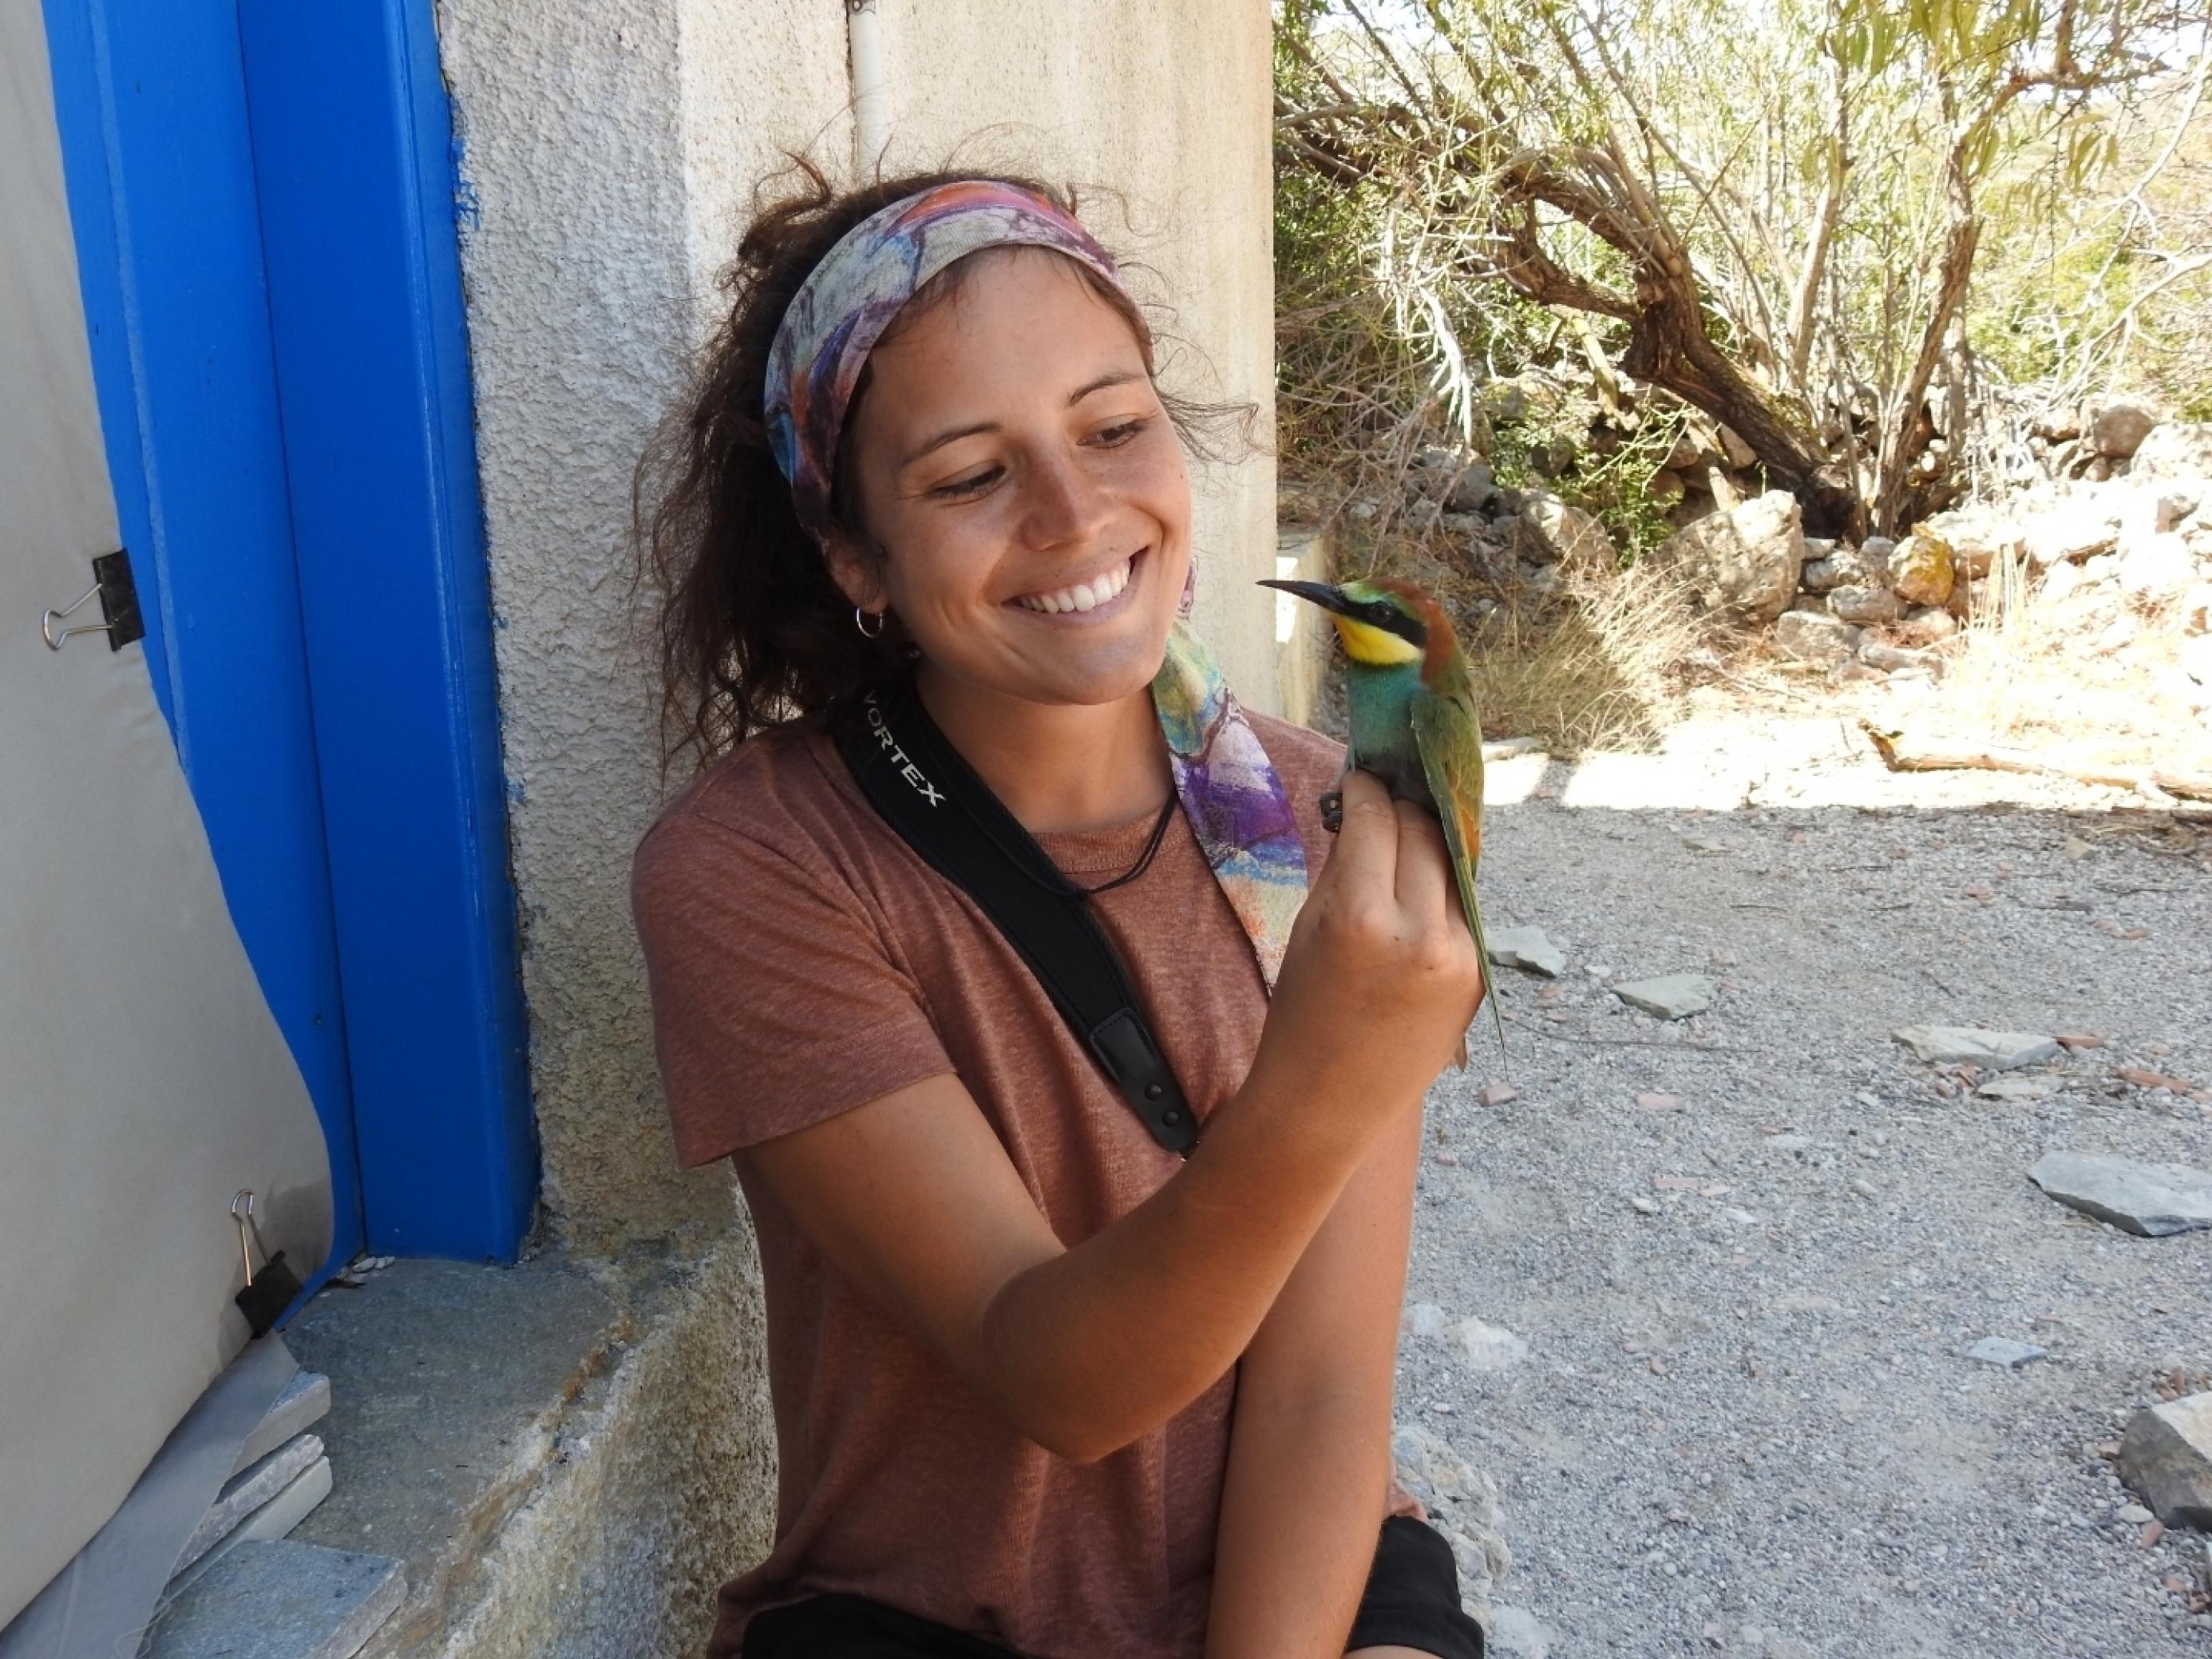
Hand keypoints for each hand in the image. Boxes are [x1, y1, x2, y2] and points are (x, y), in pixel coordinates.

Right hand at [1251, 771, 1485, 1140]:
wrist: (1325, 1105)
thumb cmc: (1301, 1016)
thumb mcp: (1309, 929)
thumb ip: (1345, 868)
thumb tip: (1367, 814)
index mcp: (1362, 918)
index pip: (1379, 820)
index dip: (1367, 790)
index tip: (1360, 779)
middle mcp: (1421, 934)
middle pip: (1426, 834)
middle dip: (1403, 809)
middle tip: (1384, 798)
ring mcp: (1459, 959)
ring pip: (1452, 868)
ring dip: (1428, 847)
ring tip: (1402, 840)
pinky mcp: (1478, 978)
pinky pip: (1461, 912)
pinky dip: (1440, 894)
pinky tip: (1416, 895)